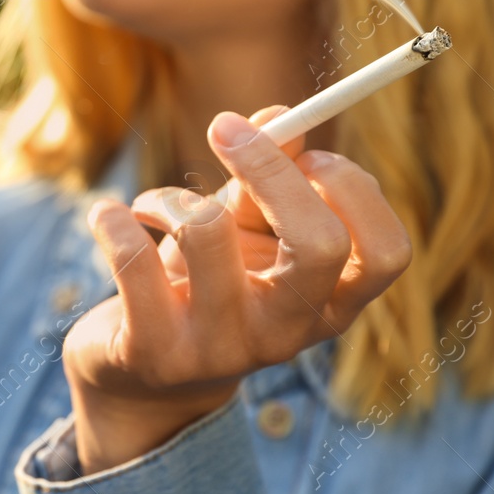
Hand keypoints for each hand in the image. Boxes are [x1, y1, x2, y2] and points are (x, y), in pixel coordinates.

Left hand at [61, 105, 412, 474]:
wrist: (142, 377)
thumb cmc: (207, 282)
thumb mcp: (244, 230)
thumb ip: (268, 173)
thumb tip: (280, 116)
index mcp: (328, 303)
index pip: (385, 252)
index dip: (353, 188)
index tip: (308, 153)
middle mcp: (287, 334)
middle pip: (320, 244)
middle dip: (271, 168)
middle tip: (226, 133)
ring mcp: (223, 350)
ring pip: (208, 230)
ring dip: (171, 195)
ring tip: (154, 205)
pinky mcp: (155, 354)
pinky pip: (133, 259)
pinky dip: (113, 220)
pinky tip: (108, 217)